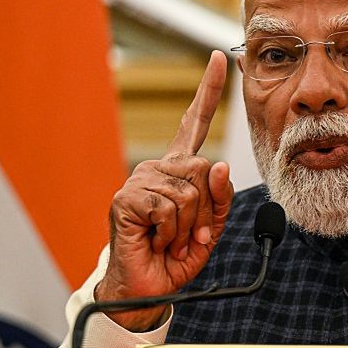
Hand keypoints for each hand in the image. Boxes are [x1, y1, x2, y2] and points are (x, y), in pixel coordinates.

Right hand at [96, 50, 234, 330]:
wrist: (148, 289)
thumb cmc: (177, 257)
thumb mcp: (211, 227)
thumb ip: (221, 197)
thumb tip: (221, 165)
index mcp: (179, 170)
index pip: (194, 123)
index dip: (208, 91)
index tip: (218, 58)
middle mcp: (159, 169)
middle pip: (205, 170)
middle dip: (207, 210)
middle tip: (189, 234)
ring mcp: (139, 181)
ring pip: (190, 192)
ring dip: (189, 226)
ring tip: (170, 239)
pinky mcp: (126, 198)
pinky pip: (169, 207)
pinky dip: (171, 232)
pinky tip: (155, 240)